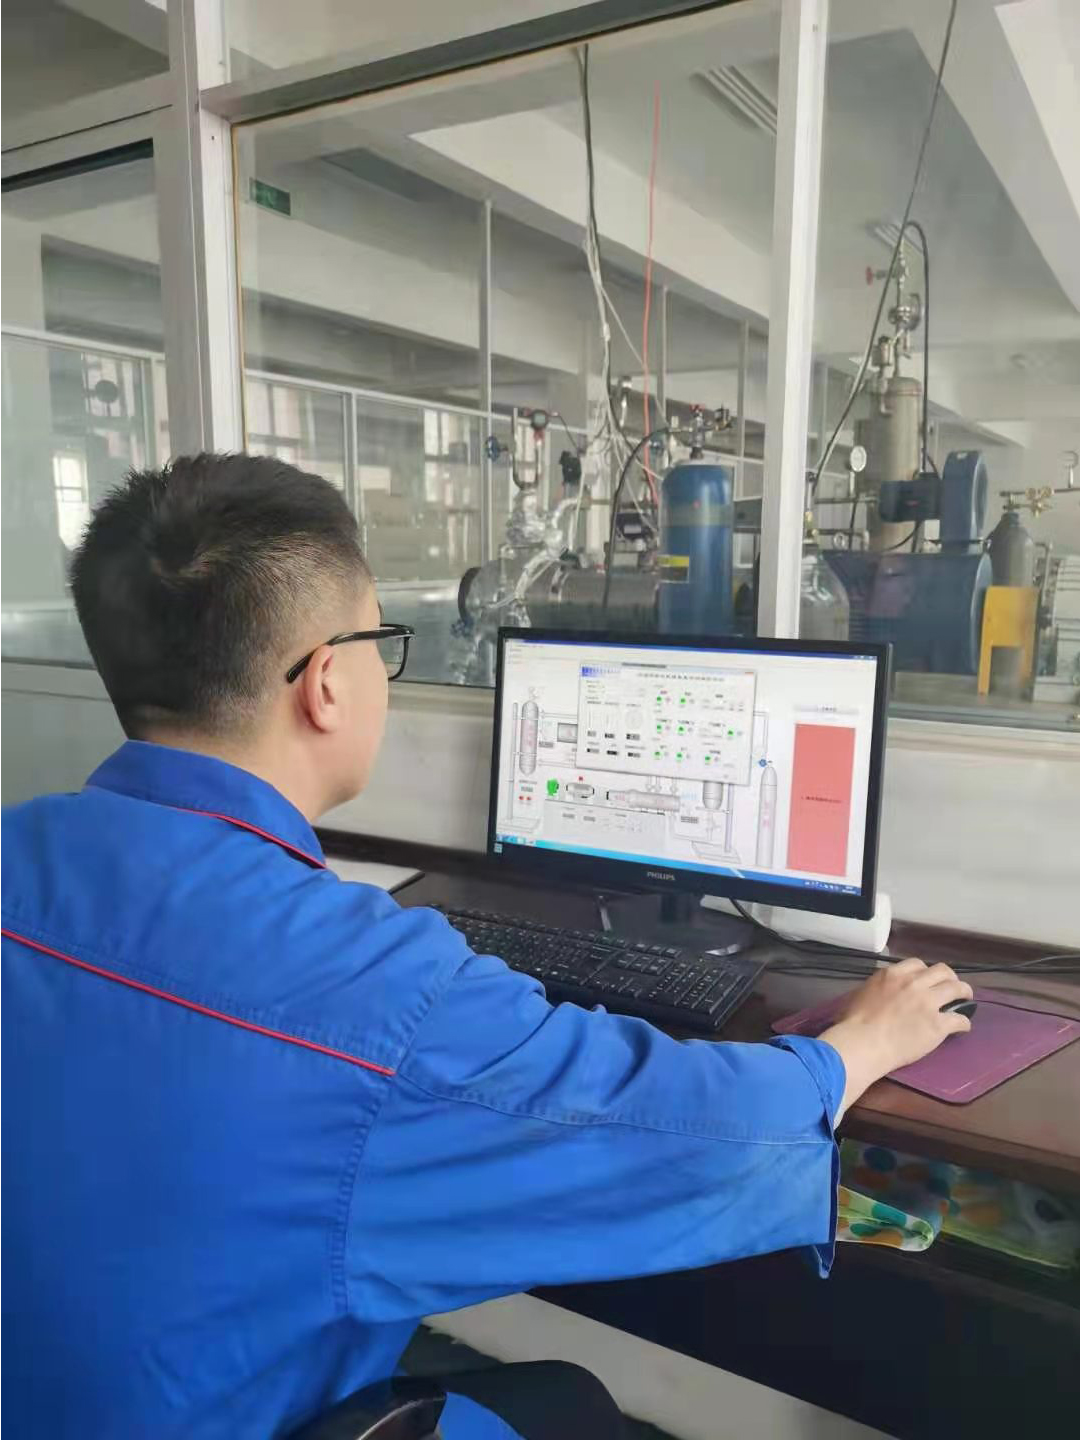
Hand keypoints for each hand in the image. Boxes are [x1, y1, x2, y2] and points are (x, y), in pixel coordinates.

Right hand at [819, 958, 973, 1121]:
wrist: (863, 1043)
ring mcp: (928, 1003)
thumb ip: (879, 987)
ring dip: (964, 993)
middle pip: (943, 971)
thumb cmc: (854, 1022)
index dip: (926, 972)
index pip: (918, 964)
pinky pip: (960, 1019)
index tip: (927, 981)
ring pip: (957, 989)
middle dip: (950, 978)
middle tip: (952, 988)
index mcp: (893, 974)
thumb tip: (883, 991)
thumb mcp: (864, 992)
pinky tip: (962, 1027)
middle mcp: (914, 984)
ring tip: (966, 1001)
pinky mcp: (938, 1024)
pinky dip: (963, 1022)